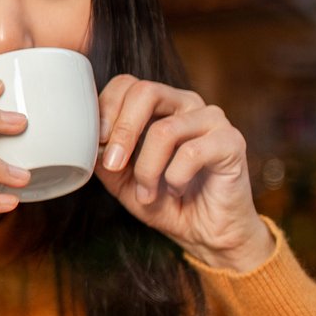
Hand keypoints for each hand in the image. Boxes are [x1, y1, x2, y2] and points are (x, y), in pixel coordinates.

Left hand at [95, 76, 272, 271]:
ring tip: (147, 192)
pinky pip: (192, 152)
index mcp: (160, 105)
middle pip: (145, 92)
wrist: (205, 232)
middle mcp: (186, 104)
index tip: (96, 142)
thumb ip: (102, 153)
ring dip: (147, 169)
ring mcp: (212, 120)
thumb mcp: (120, 178)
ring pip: (164, 130)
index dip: (105, 109)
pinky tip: (177, 190)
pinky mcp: (232, 141)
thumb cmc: (163, 201)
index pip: (127, 84)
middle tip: (113, 166)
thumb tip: (84, 138)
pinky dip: (175, 178)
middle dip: (122, 132)